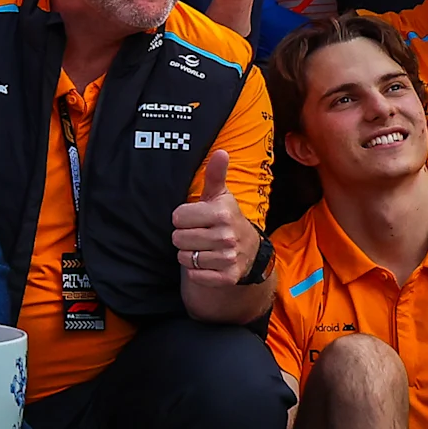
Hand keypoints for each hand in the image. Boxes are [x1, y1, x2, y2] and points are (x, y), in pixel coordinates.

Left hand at [171, 149, 260, 288]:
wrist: (250, 250)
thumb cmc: (227, 218)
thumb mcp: (220, 196)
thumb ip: (215, 174)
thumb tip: (221, 152)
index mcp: (222, 214)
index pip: (177, 217)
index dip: (182, 218)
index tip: (195, 218)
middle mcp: (226, 236)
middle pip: (177, 239)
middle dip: (183, 236)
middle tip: (198, 233)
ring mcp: (228, 258)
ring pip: (184, 257)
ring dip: (189, 254)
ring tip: (202, 247)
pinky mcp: (227, 277)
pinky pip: (195, 275)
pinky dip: (196, 271)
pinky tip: (207, 262)